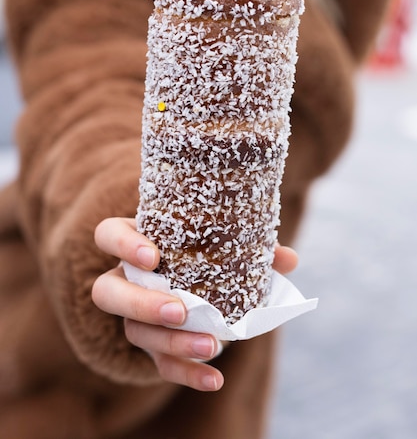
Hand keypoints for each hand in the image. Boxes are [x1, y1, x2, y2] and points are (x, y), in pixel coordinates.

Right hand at [92, 217, 297, 391]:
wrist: (194, 281)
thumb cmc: (205, 250)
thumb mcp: (223, 243)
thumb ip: (252, 247)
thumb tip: (288, 259)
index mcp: (138, 242)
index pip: (108, 235)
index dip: (123, 245)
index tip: (153, 257)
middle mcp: (126, 279)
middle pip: (107, 292)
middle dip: (141, 304)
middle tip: (179, 311)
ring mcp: (134, 315)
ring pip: (133, 332)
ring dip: (171, 343)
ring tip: (210, 345)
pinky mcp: (151, 345)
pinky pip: (160, 363)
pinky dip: (187, 372)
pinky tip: (214, 379)